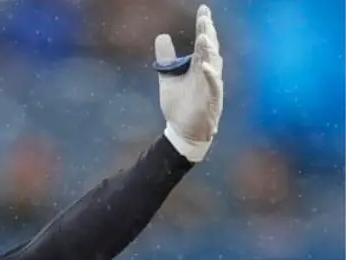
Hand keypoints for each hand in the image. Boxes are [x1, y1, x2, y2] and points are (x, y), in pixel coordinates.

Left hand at [153, 4, 223, 162]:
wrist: (181, 131)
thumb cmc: (179, 105)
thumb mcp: (168, 78)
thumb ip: (166, 59)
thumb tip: (162, 36)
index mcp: (198, 67)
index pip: (203, 43)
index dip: (204, 27)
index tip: (204, 10)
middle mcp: (208, 74)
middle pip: (210, 50)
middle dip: (208, 33)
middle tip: (205, 17)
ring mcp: (211, 86)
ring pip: (214, 64)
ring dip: (209, 50)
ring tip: (204, 36)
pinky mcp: (211, 100)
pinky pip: (213, 86)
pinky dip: (210, 75)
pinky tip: (204, 65)